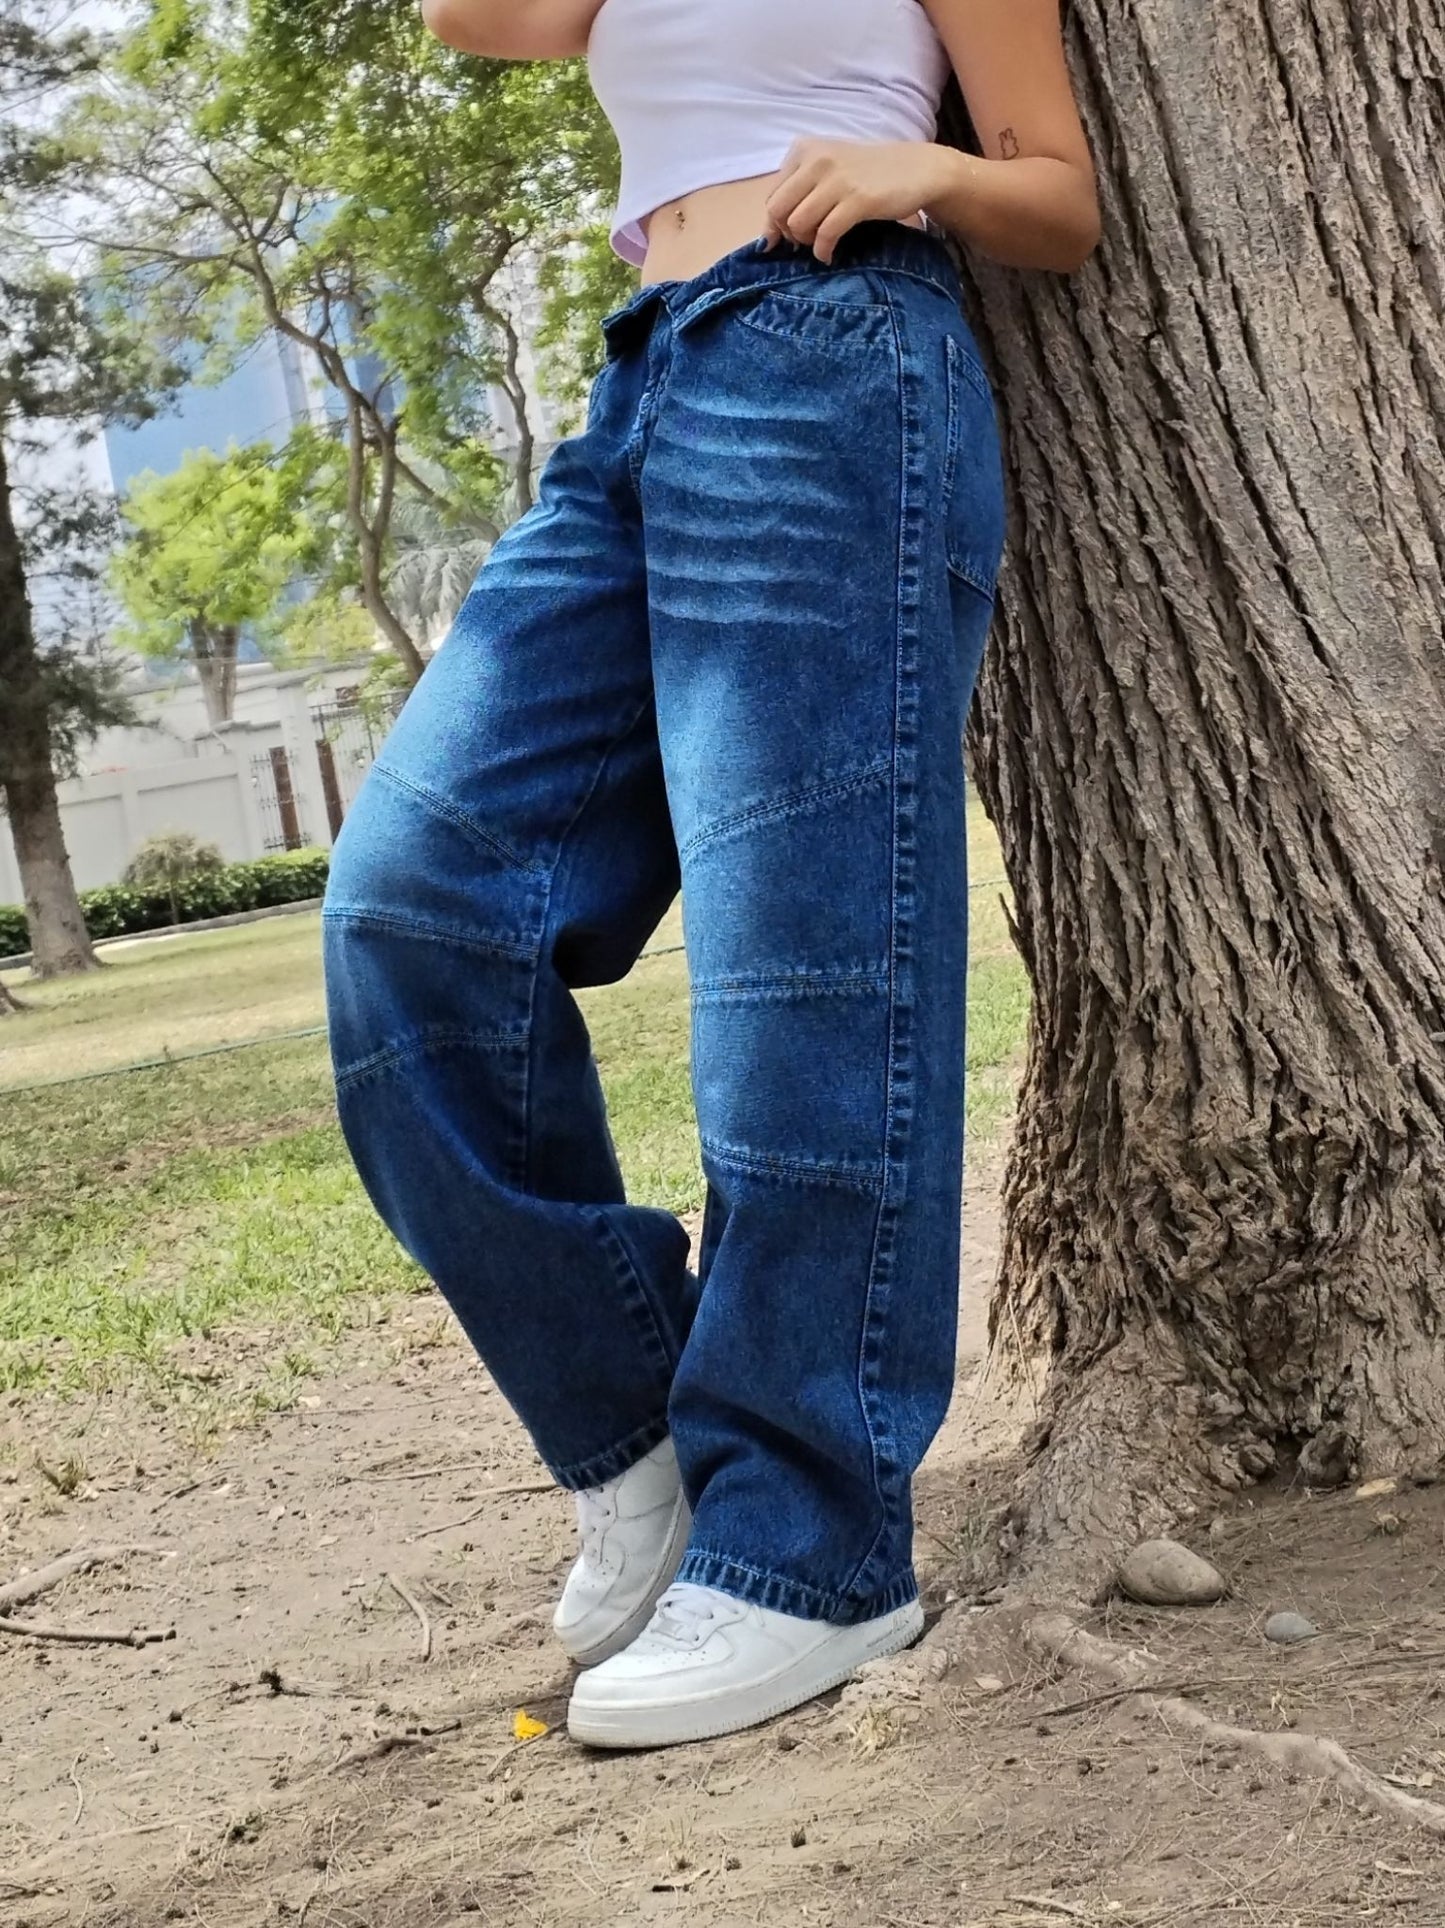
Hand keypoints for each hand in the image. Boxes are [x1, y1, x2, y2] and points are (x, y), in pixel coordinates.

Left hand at [762, 139, 955, 263]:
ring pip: (798, 223)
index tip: (792, 235)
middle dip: (788, 234)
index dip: (777, 223)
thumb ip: (797, 193)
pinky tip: (830, 253)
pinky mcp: (858, 199)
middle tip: (807, 240)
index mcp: (804, 149)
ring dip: (806, 243)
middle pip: (778, 211)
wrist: (916, 168)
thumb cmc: (868, 174)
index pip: (771, 196)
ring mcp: (837, 178)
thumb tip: (767, 238)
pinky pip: (825, 234)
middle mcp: (817, 159)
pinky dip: (823, 251)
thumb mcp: (827, 171)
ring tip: (821, 243)